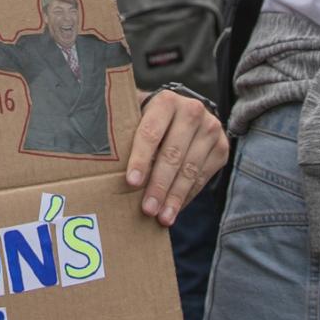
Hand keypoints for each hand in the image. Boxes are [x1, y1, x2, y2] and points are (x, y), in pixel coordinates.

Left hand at [126, 89, 227, 225]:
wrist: (184, 113)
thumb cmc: (149, 118)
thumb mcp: (136, 114)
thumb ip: (122, 129)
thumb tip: (98, 157)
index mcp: (166, 101)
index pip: (150, 133)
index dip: (140, 159)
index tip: (131, 182)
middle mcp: (192, 111)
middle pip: (172, 155)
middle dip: (159, 185)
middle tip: (147, 209)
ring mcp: (211, 129)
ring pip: (190, 170)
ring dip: (175, 197)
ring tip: (162, 217)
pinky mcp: (221, 147)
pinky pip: (203, 177)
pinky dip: (187, 196)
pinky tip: (175, 209)